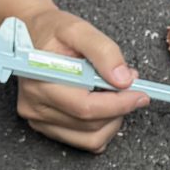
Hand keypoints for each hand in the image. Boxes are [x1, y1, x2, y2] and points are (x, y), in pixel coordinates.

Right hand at [16, 8, 146, 153]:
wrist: (29, 35)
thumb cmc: (51, 31)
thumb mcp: (78, 29)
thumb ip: (104, 51)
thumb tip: (124, 79)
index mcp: (41, 81)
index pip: (86, 107)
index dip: (119, 104)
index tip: (140, 94)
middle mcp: (35, 105)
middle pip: (91, 125)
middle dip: (119, 109)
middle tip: (130, 86)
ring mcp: (38, 120)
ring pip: (90, 138)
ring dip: (112, 120)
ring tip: (114, 94)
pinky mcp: (45, 127)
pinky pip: (83, 141)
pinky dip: (101, 127)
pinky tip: (102, 105)